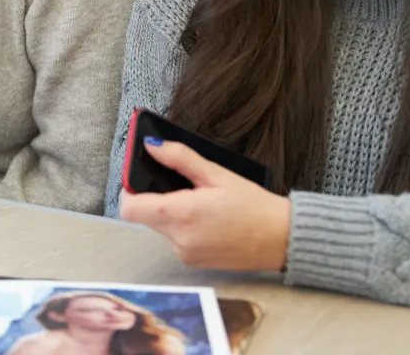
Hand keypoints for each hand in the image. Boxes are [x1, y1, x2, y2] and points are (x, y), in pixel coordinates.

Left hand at [119, 139, 290, 271]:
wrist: (281, 239)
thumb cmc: (253, 206)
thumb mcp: (217, 174)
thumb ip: (180, 158)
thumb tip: (152, 146)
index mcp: (180, 214)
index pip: (129, 208)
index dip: (129, 191)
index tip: (140, 179)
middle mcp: (178, 239)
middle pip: (144, 216)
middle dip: (154, 199)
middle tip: (180, 186)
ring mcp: (185, 254)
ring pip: (160, 228)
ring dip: (170, 214)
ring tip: (200, 203)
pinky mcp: (193, 263)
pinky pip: (176, 240)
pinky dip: (183, 228)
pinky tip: (207, 220)